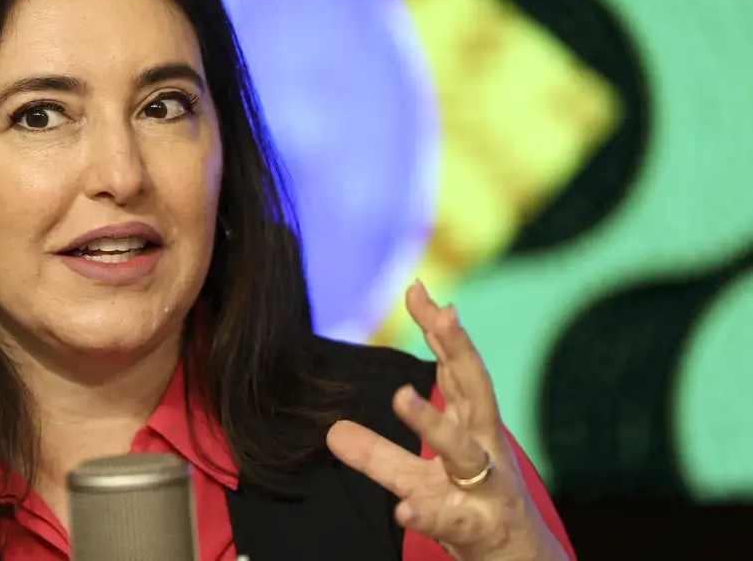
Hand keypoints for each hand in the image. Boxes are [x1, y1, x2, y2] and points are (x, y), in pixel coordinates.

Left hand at [326, 282, 566, 560]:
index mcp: (473, 428)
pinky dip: (427, 512)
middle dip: (459, 351)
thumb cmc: (470, 512)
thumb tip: (332, 431)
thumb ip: (378, 453)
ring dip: (432, 423)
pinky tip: (404, 510)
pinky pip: (450, 518)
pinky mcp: (477, 528)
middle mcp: (485, 449)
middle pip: (476, 391)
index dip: (440, 330)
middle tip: (442, 315)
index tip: (418, 290)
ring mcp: (486, 488)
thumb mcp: (417, 479)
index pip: (457, 369)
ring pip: (462, 450)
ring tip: (401, 396)